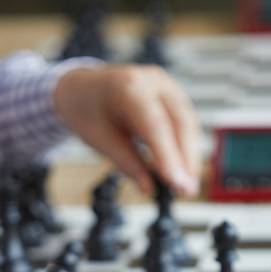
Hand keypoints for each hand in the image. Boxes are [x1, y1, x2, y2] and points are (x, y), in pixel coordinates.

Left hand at [55, 64, 199, 197]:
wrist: (81, 88)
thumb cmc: (87, 108)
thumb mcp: (100, 139)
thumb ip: (126, 162)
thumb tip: (148, 186)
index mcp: (129, 86)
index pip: (155, 124)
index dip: (168, 155)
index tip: (176, 181)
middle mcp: (153, 82)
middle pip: (180, 122)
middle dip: (185, 160)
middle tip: (186, 190)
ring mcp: (165, 87)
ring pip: (187, 124)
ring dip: (189, 157)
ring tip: (186, 186)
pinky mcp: (171, 98)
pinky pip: (184, 124)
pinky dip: (185, 148)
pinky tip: (182, 170)